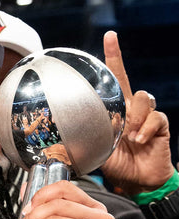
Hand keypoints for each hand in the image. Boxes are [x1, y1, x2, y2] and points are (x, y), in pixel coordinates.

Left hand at [101, 31, 174, 193]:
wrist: (138, 182)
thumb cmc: (117, 166)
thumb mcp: (95, 151)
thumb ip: (85, 141)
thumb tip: (58, 141)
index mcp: (114, 112)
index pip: (110, 82)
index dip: (111, 59)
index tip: (108, 37)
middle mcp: (130, 109)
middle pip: (125, 79)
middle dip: (116, 58)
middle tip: (109, 40)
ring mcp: (146, 116)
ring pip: (141, 98)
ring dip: (134, 117)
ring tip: (128, 137)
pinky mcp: (160, 125)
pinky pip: (154, 118)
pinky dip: (144, 130)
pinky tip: (139, 142)